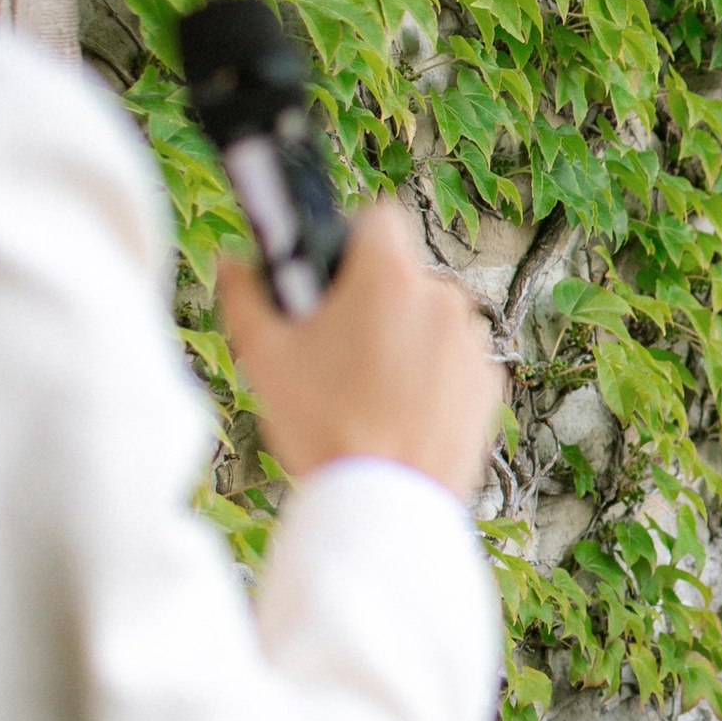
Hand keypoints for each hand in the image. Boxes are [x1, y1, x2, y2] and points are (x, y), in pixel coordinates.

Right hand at [218, 199, 501, 502]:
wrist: (385, 504)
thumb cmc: (324, 428)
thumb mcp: (264, 357)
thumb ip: (244, 295)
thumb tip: (232, 263)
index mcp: (389, 276)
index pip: (377, 217)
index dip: (350, 238)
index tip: (332, 273)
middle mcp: (442, 298)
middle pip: (403, 275)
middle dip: (373, 299)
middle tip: (337, 346)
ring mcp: (473, 343)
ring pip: (432, 319)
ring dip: (406, 339)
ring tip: (368, 390)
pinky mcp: (490, 384)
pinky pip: (456, 362)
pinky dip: (433, 377)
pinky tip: (399, 412)